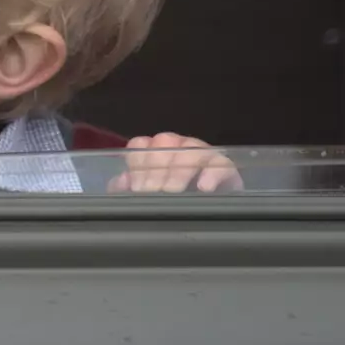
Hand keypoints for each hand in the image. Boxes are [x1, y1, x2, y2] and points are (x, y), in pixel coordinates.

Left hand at [107, 133, 242, 192]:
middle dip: (155, 169)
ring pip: (189, 149)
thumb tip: (120, 182)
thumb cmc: (177, 195)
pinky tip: (204, 187)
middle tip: (152, 192)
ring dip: (179, 170)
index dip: (136, 163)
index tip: (136, 186)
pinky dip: (211, 173)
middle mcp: (176, 145)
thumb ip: (132, 186)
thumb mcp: (151, 193)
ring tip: (172, 190)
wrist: (215, 202)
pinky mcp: (224, 164)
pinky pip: (220, 162)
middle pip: (163, 143)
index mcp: (155, 150)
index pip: (140, 144)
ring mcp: (201, 151)